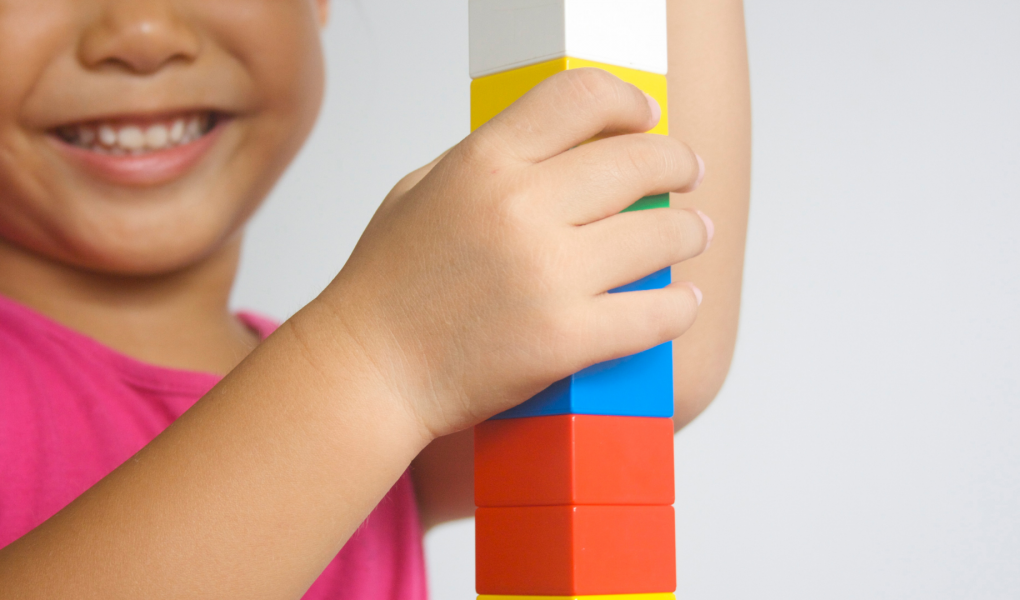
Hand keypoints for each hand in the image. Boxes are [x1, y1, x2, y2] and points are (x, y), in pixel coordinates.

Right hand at [316, 68, 709, 440]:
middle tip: (687, 176)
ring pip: (661, 235)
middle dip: (677, 164)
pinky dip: (680, 306)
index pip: (581, 98)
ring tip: (692, 234)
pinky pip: (655, 314)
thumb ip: (490, 160)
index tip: (646, 120)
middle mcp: (520, 209)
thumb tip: (563, 147)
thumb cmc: (389, 285)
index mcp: (484, 163)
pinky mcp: (565, 339)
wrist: (369, 370)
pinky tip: (682, 300)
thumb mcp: (422, 191)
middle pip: (638, 162)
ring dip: (689, 232)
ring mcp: (546, 275)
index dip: (628, 102)